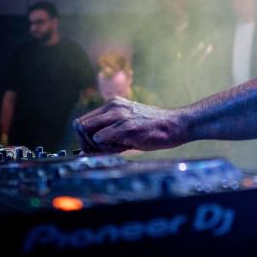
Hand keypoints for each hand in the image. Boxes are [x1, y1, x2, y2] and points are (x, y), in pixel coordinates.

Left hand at [74, 97, 190, 152]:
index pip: (82, 121)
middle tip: (101, 151)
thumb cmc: (153, 128)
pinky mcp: (126, 127)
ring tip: (115, 147)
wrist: (176, 125)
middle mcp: (112, 106)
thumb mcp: (126, 126)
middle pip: (80, 127)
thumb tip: (87, 150)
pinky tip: (123, 147)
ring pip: (88, 133)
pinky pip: (101, 139)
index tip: (94, 148)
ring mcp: (119, 115)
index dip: (84, 138)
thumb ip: (107, 134)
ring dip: (97, 146)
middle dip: (86, 143)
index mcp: (112, 104)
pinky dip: (107, 148)